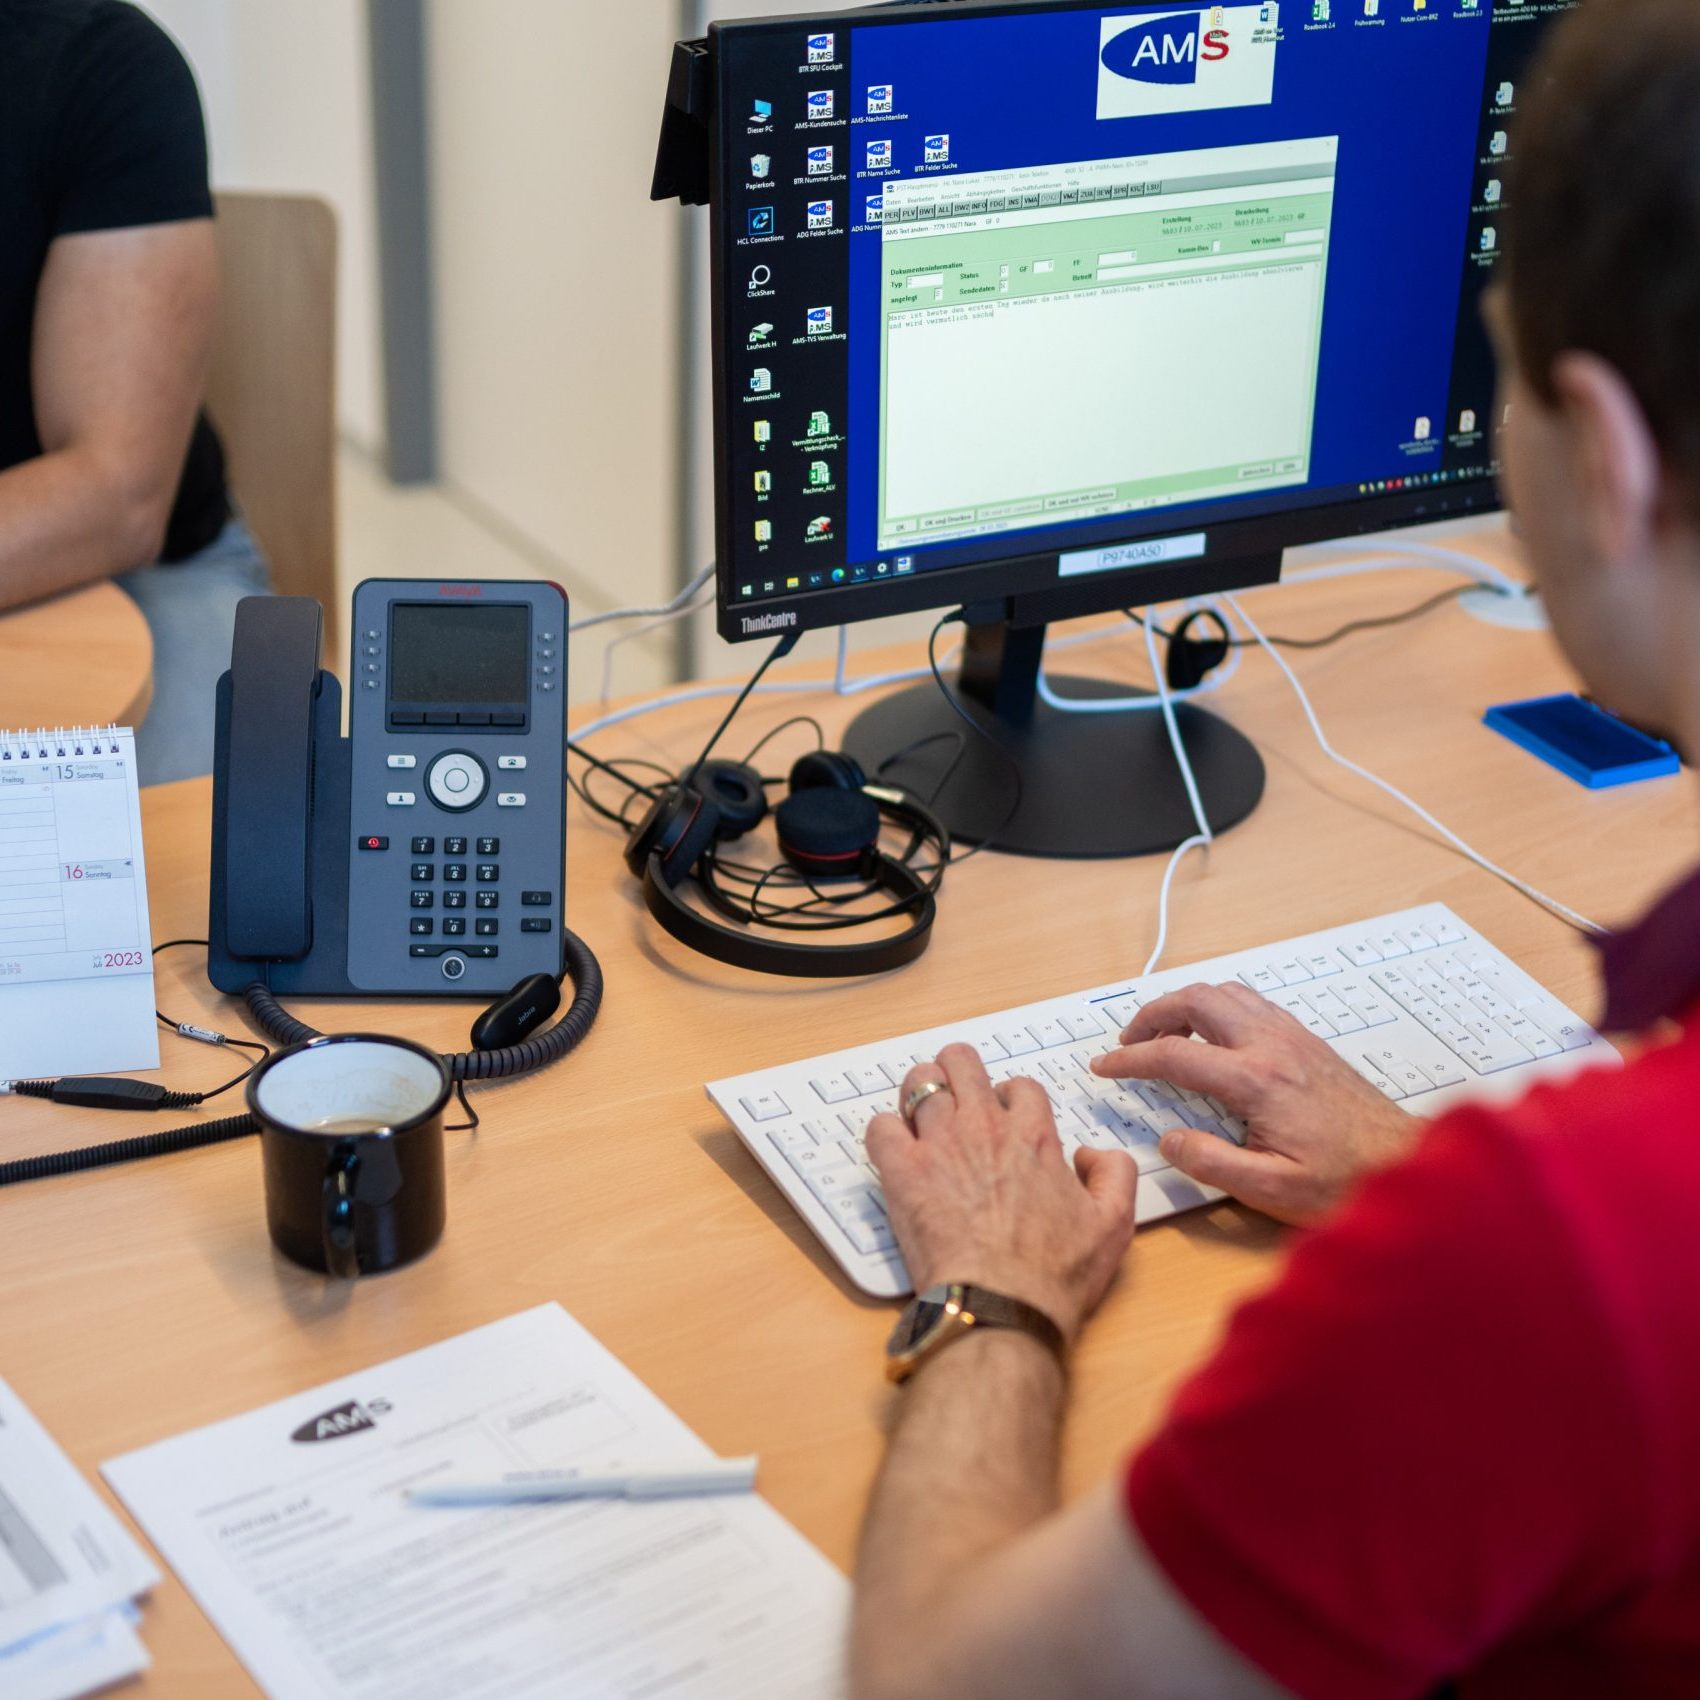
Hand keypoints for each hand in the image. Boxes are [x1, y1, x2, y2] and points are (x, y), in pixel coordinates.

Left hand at [865, 1044, 1137, 1342]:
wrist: (1002, 1308)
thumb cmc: (1053, 1275)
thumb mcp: (1115, 1224)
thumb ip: (1115, 1174)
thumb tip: (1091, 1154)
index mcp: (1032, 1136)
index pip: (1018, 1086)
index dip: (1010, 1097)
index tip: (1005, 1118)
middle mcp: (983, 1128)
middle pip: (961, 1062)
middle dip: (957, 1072)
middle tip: (956, 1099)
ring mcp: (939, 1145)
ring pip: (919, 1082)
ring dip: (919, 1094)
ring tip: (920, 1118)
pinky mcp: (902, 1172)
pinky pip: (880, 1127)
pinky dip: (885, 1133)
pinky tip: (895, 1153)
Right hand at [1091, 982, 1419, 1225]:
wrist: (1407, 1163)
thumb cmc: (1347, 1180)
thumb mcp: (1271, 1189)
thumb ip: (1212, 1163)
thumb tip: (1170, 1140)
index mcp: (1257, 1081)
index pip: (1175, 1055)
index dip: (1131, 1059)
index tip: (1106, 1067)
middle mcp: (1273, 1046)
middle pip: (1196, 1001)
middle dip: (1152, 1016)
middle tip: (1129, 1043)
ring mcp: (1292, 1036)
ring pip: (1225, 993)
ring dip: (1185, 1005)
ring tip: (1164, 1033)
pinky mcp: (1307, 1040)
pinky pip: (1251, 1002)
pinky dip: (1218, 1006)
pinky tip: (1213, 1034)